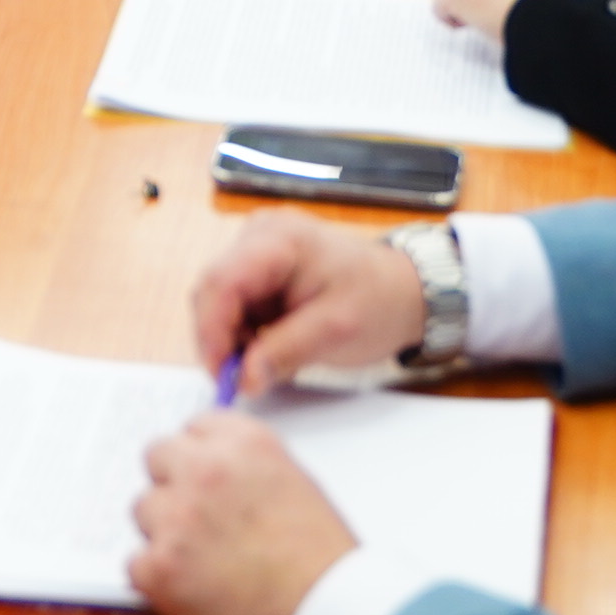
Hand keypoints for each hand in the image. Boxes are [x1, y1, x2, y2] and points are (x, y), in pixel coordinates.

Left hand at [129, 414, 358, 614]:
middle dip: (172, 483)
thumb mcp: (296, 484)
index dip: (200, 456)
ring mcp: (177, 517)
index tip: (206, 477)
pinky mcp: (158, 566)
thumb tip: (210, 470)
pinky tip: (192, 591)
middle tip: (195, 517)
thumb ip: (246, 467)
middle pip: (156, 455)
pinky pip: (136, 562)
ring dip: (163, 530)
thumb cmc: (322, 560)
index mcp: (244, 442)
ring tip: (202, 562)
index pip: (194, 427)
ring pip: (142, 508)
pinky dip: (157, 579)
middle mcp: (205, 469)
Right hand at [188, 211, 427, 393]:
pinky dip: (242, 332)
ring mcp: (257, 249)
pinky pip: (234, 304)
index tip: (220, 373)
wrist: (403, 290)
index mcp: (280, 239)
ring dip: (231, 338)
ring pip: (218, 300)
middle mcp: (260, 235)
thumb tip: (242, 379)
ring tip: (262, 363)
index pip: (222, 281)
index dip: (212, 329)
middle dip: (219, 338)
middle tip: (236, 379)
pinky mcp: (259, 268)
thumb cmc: (378, 300)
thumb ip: (285, 352)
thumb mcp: (336, 330)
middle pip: (212, 289)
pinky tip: (266, 348)